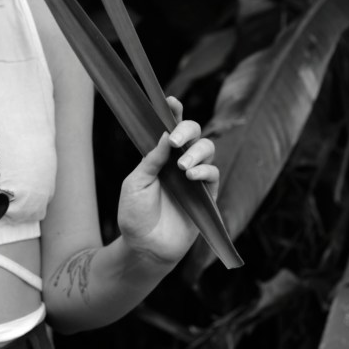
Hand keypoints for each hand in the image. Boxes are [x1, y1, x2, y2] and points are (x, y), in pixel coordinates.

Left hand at [115, 96, 217, 264]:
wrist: (145, 248)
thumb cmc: (135, 215)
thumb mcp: (136, 183)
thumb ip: (152, 160)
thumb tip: (166, 134)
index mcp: (160, 157)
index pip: (170, 130)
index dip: (173, 114)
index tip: (170, 101)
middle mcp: (179, 164)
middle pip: (195, 134)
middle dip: (188, 130)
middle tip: (177, 140)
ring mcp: (194, 179)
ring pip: (207, 150)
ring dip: (197, 152)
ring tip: (182, 166)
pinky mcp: (206, 196)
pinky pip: (213, 175)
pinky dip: (204, 171)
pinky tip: (191, 176)